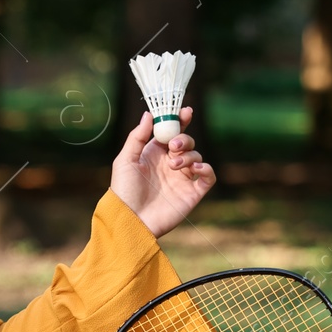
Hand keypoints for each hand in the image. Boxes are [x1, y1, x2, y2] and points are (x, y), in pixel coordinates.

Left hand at [109, 105, 215, 237]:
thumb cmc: (123, 191)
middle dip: (184, 139)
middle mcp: (169, 164)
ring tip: (174, 165)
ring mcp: (182, 178)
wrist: (130, 220)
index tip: (185, 111)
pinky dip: (206, 169)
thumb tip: (149, 114)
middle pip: (186, 142)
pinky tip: (196, 168)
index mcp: (154, 154)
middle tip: (174, 146)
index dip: (179, 120)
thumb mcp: (125, 160)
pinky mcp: (192, 193)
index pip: (170, 132)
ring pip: (197, 156)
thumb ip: (137, 137)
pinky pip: (207, 177)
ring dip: (189, 155)